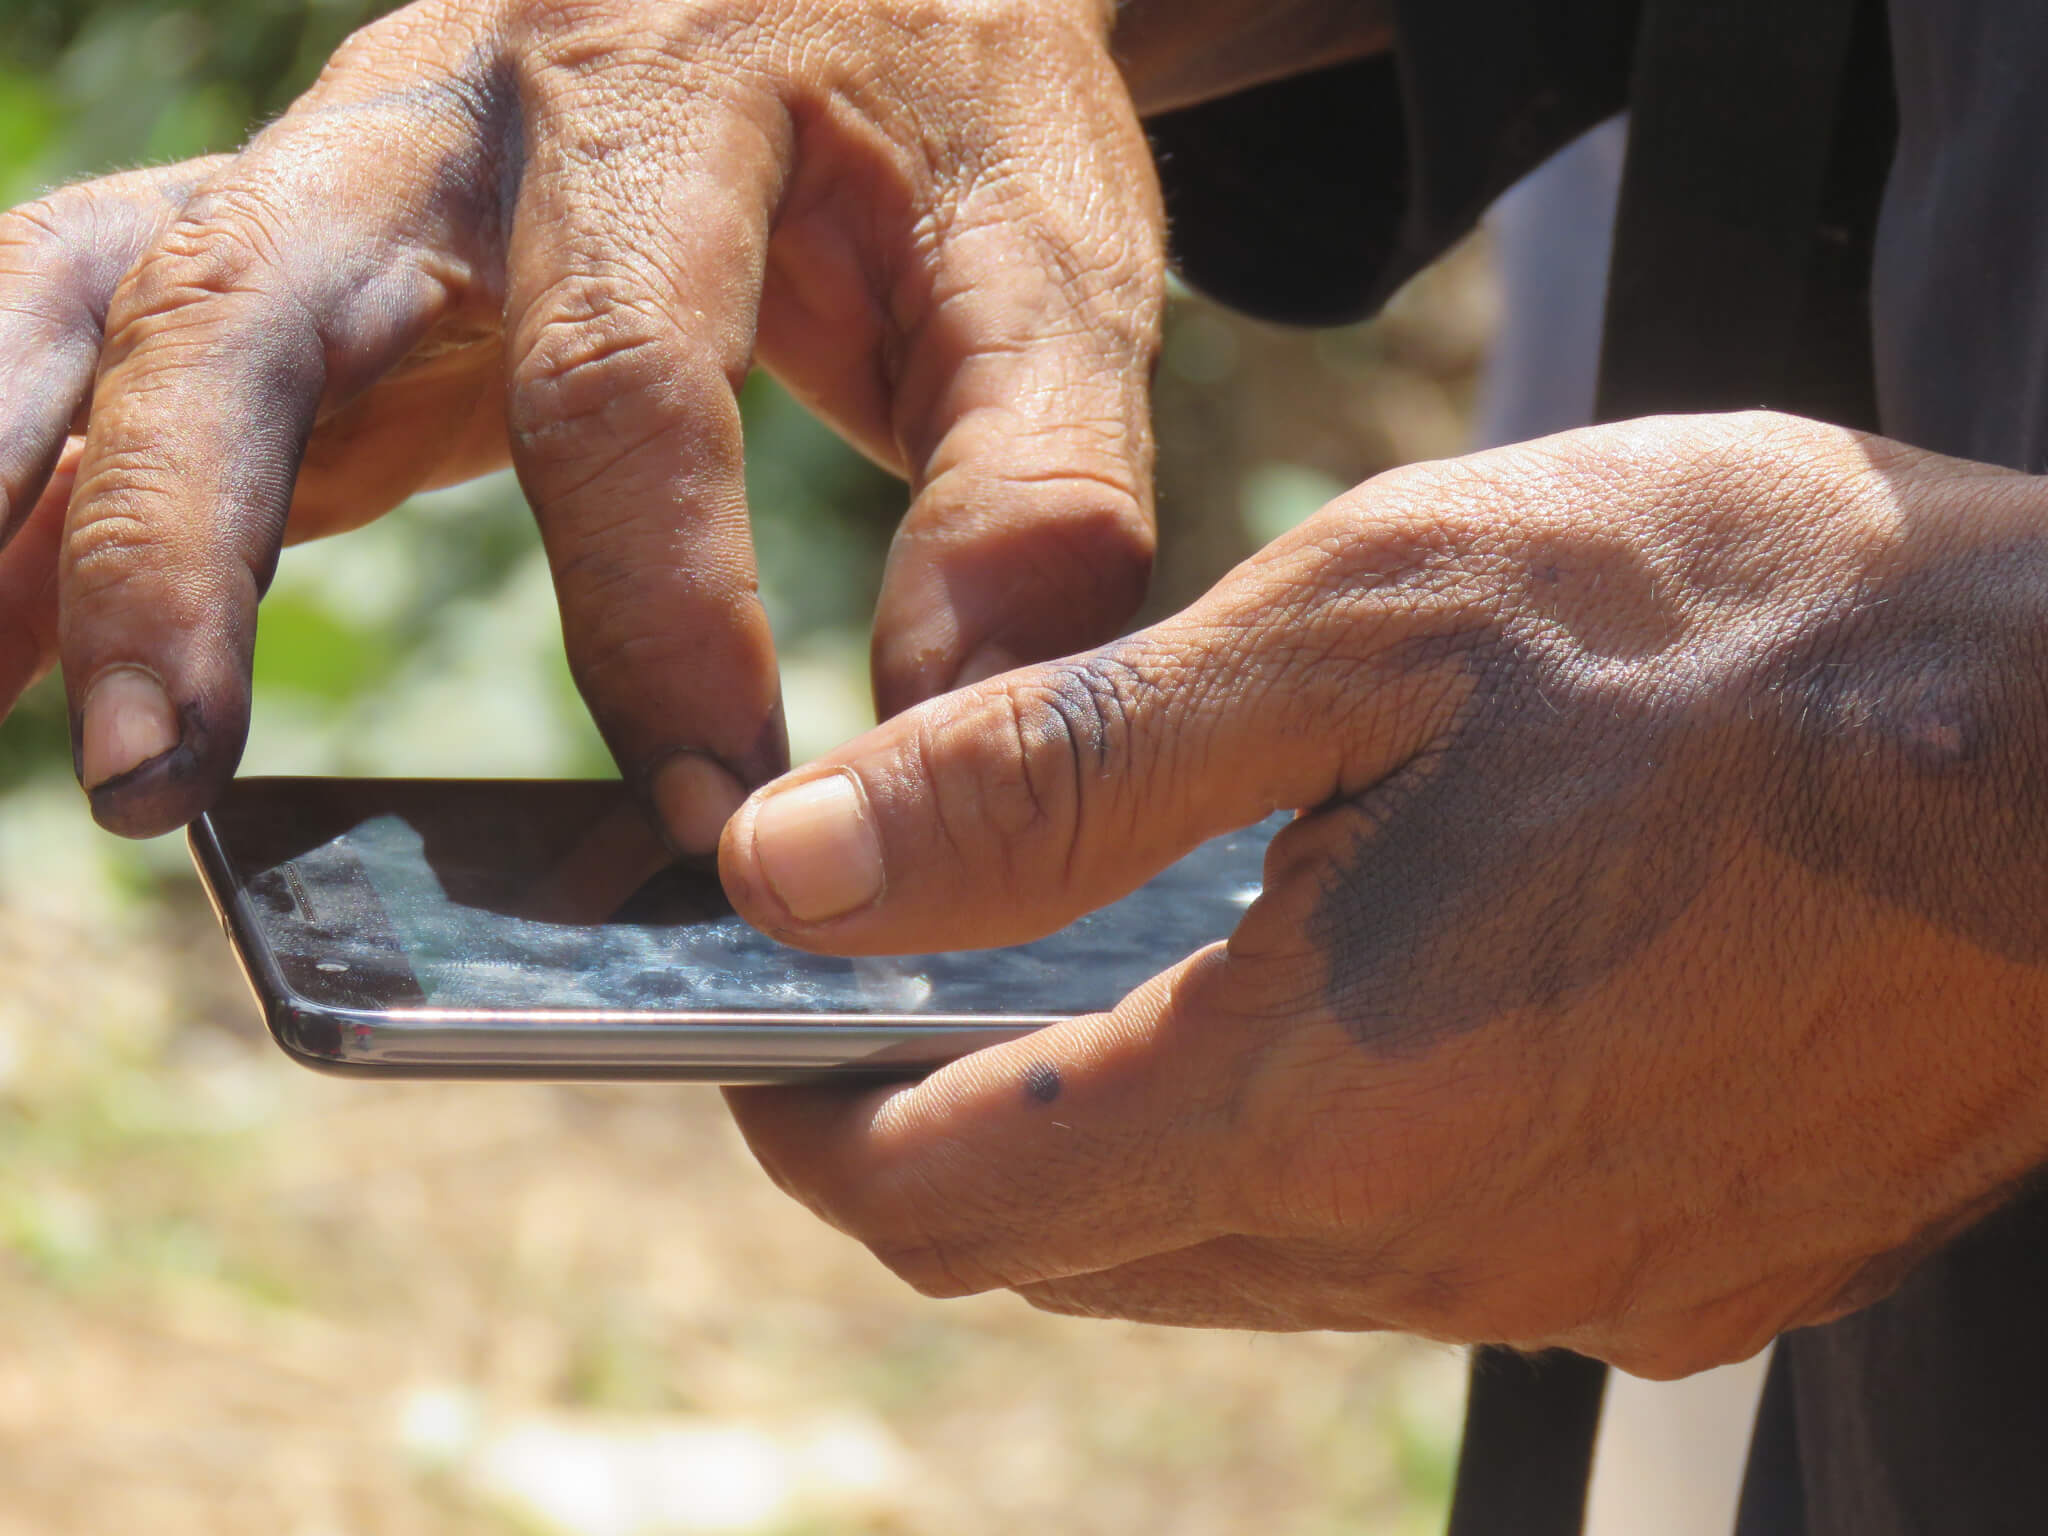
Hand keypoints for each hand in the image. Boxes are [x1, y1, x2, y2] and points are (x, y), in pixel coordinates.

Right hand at [0, 0, 1162, 842]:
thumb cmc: (961, 132)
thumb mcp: (1048, 271)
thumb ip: (1031, 496)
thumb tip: (945, 738)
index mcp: (669, 94)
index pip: (625, 379)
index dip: (655, 610)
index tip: (709, 809)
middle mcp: (462, 110)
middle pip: (258, 300)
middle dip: (182, 545)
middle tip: (153, 782)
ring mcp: (356, 162)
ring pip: (131, 301)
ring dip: (34, 501)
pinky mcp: (322, 232)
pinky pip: (125, 324)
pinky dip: (39, 472)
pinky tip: (2, 630)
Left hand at [717, 412, 2047, 1376]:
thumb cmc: (1747, 640)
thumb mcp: (1360, 632)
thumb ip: (1055, 776)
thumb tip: (798, 866)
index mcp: (1319, 1094)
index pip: (948, 1199)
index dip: (808, 1130)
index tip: (754, 1045)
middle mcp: (1434, 1248)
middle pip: (1083, 1253)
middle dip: (960, 1135)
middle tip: (926, 990)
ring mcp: (1576, 1287)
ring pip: (1243, 1266)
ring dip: (1142, 1145)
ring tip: (1139, 974)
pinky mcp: (1689, 1274)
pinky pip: (1419, 1258)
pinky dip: (1320, 1156)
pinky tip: (1372, 1009)